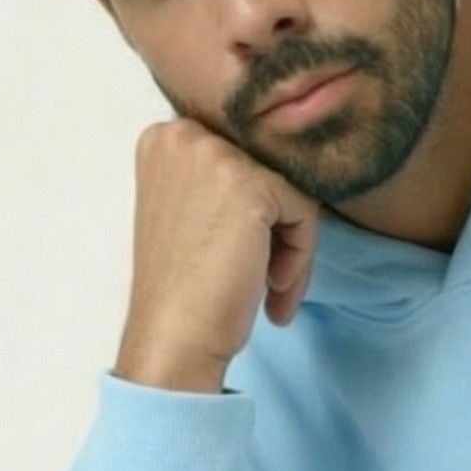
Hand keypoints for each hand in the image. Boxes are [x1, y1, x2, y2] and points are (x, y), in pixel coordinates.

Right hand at [117, 117, 322, 384]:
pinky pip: (305, 212)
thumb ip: (221, 181)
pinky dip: (300, 255)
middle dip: (277, 228)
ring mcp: (215, 156)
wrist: (174, 336)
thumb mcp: (190, 212)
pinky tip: (273, 288)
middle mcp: (184, 134)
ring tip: (272, 288)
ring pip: (291, 190)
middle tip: (268, 278)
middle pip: (269, 169)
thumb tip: (284, 172)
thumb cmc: (184, 288)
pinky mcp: (250, 186)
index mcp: (165, 139)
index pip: (243, 158)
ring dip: (291, 246)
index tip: (247, 256)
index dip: (256, 211)